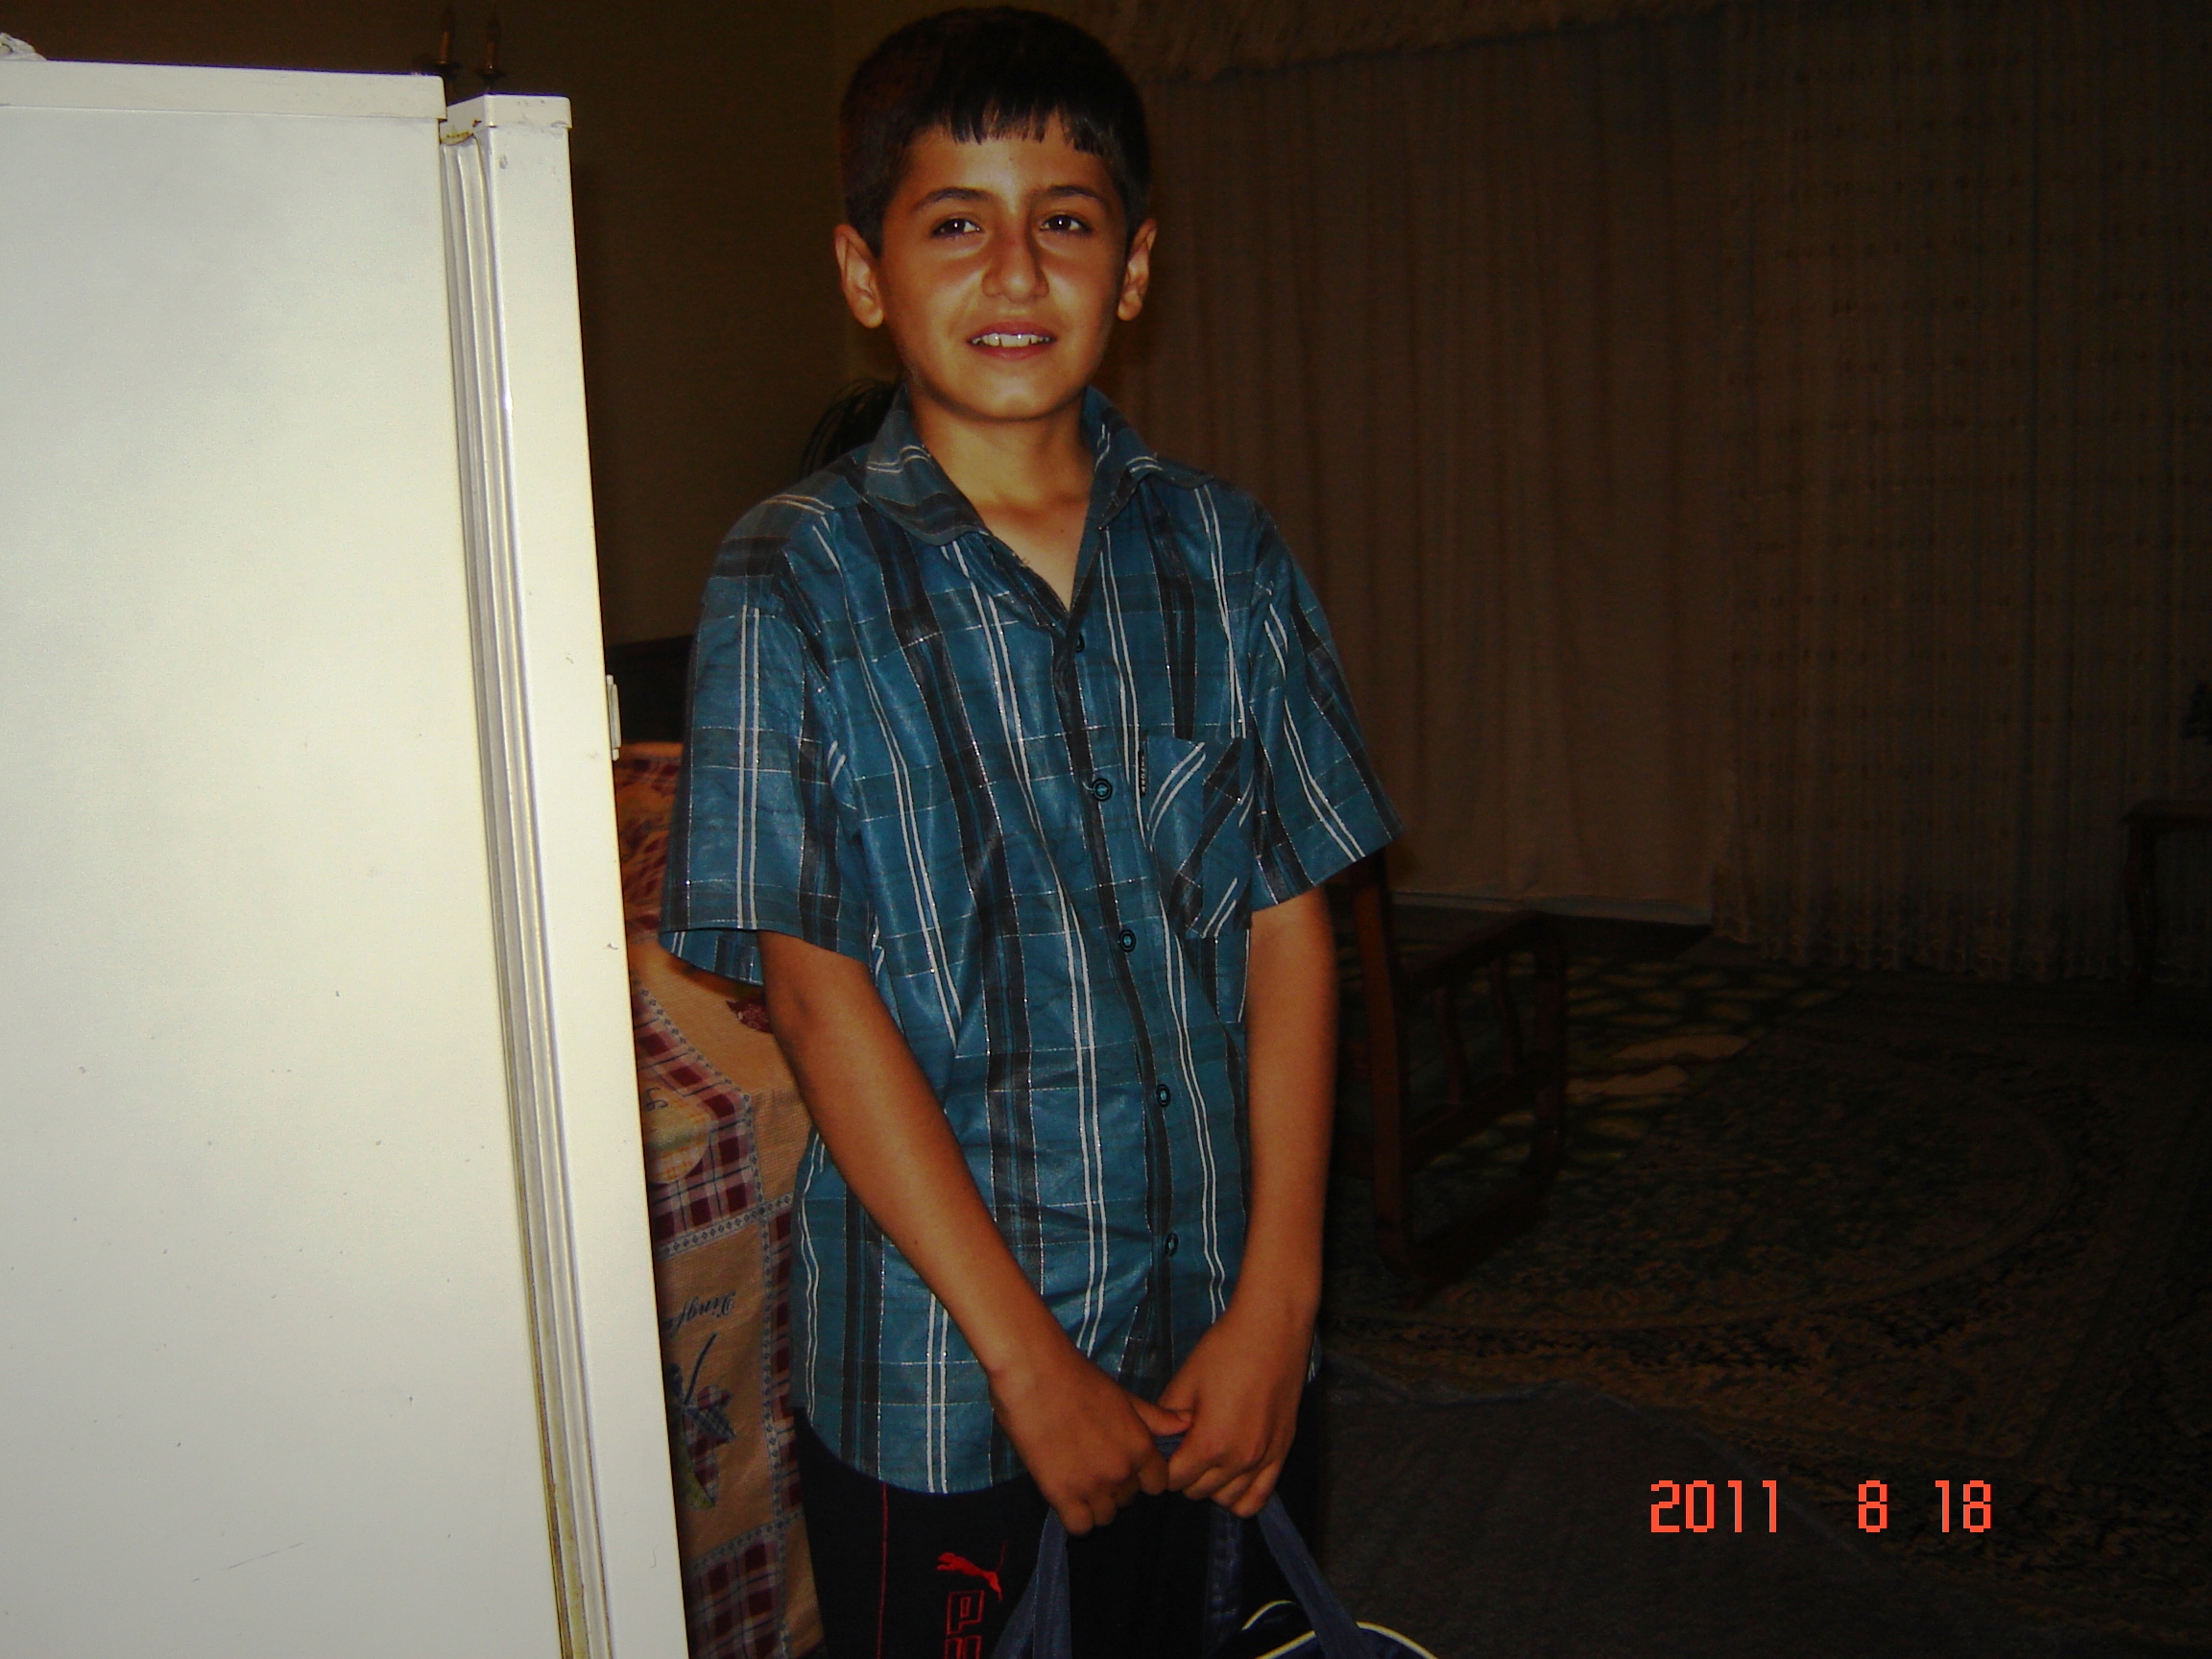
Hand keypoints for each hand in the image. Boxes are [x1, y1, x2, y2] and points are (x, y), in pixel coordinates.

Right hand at [989, 1338, 1190, 1534]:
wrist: (1034, 1374)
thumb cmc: (1078, 1378)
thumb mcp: (1124, 1396)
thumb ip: (1156, 1417)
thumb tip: (1187, 1422)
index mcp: (1140, 1446)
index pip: (1156, 1484)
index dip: (1142, 1476)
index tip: (1123, 1464)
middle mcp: (1122, 1472)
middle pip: (1129, 1499)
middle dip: (1116, 1486)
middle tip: (1093, 1463)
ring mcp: (1092, 1486)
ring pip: (1105, 1516)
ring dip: (1095, 1503)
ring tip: (1077, 1477)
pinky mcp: (1061, 1495)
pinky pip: (1080, 1526)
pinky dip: (1075, 1516)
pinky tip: (1065, 1494)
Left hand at [1158, 1297, 1311, 1517]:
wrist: (1272, 1329)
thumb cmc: (1224, 1350)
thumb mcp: (1185, 1381)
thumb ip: (1168, 1420)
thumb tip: (1160, 1443)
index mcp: (1210, 1443)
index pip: (1173, 1479)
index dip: (1163, 1465)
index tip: (1164, 1447)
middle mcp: (1239, 1459)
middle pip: (1198, 1492)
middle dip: (1184, 1474)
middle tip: (1183, 1447)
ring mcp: (1264, 1459)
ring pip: (1227, 1499)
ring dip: (1211, 1485)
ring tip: (1207, 1458)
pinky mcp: (1282, 1452)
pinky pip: (1259, 1498)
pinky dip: (1240, 1496)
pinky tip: (1230, 1474)